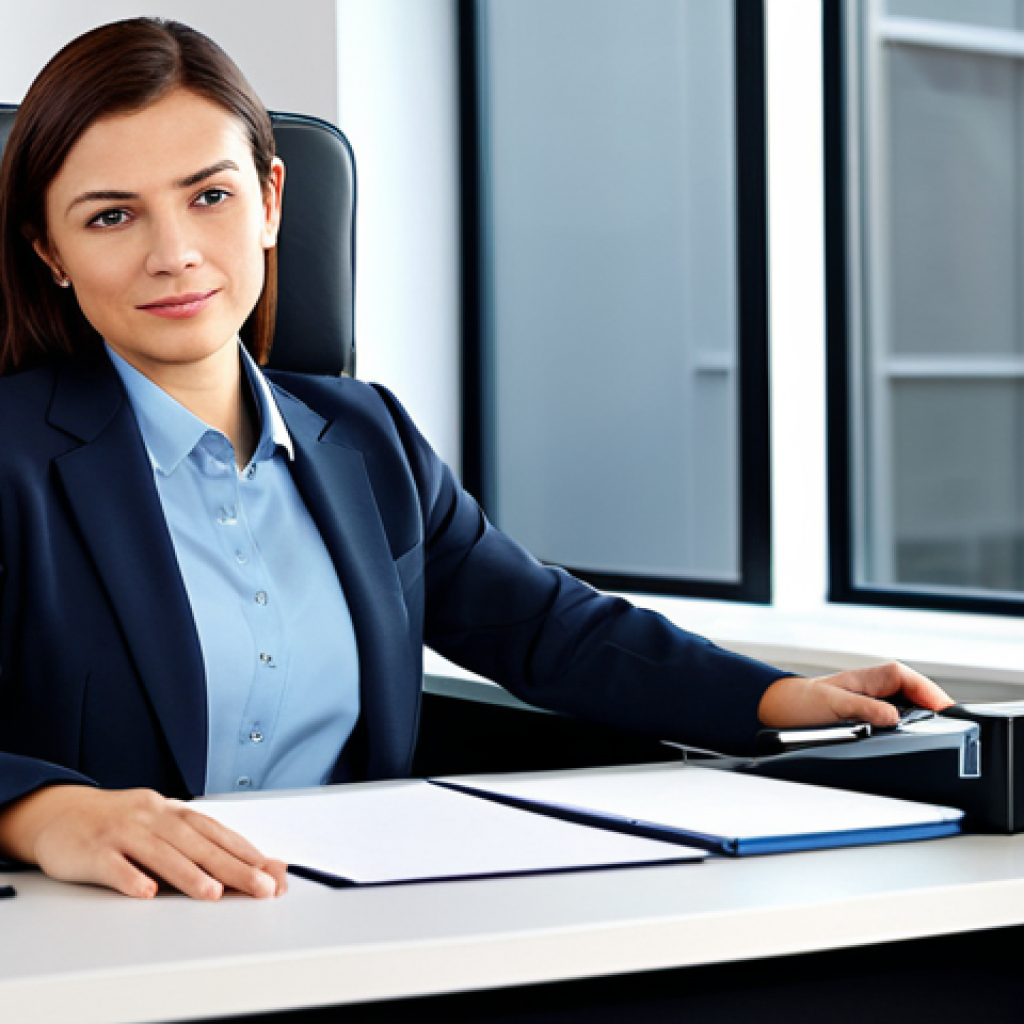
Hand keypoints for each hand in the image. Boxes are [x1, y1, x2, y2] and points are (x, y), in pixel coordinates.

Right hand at [0, 785, 287, 899]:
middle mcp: (153, 818)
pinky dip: (130, 878)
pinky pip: (113, 865)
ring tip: (213, 893)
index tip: (274, 874)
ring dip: (188, 874)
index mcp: (173, 812)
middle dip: (233, 866)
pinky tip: (145, 892)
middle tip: (261, 887)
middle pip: (198, 843)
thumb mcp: (161, 827)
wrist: (59, 812)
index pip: (218, 833)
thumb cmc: (121, 823)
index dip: (248, 853)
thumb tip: (250, 866)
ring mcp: (122, 832)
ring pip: (160, 853)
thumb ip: (199, 845)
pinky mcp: (92, 850)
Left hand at [757, 662, 954, 729]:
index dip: (932, 695)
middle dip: (934, 710)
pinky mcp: (871, 718)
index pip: (912, 680)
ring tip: (937, 737)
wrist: (777, 711)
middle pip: (918, 696)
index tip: (947, 711)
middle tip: (951, 730)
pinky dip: (908, 731)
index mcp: (871, 677)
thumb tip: (892, 717)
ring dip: (923, 721)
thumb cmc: (800, 702)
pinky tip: (912, 742)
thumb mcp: (832, 704)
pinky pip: (898, 723)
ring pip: (911, 710)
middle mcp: (876, 688)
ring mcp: (875, 703)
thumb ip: (863, 708)